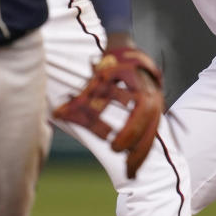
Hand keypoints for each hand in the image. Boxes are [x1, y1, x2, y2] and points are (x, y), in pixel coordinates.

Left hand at [53, 44, 163, 178]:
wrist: (124, 45)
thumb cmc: (108, 62)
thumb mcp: (95, 79)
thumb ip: (80, 99)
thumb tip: (58, 115)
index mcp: (141, 87)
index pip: (140, 115)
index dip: (129, 134)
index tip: (114, 149)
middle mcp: (154, 95)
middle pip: (151, 128)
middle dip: (140, 151)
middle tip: (128, 170)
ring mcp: (157, 100)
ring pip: (154, 130)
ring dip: (144, 151)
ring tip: (133, 170)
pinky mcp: (155, 105)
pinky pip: (153, 127)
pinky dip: (144, 142)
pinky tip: (136, 157)